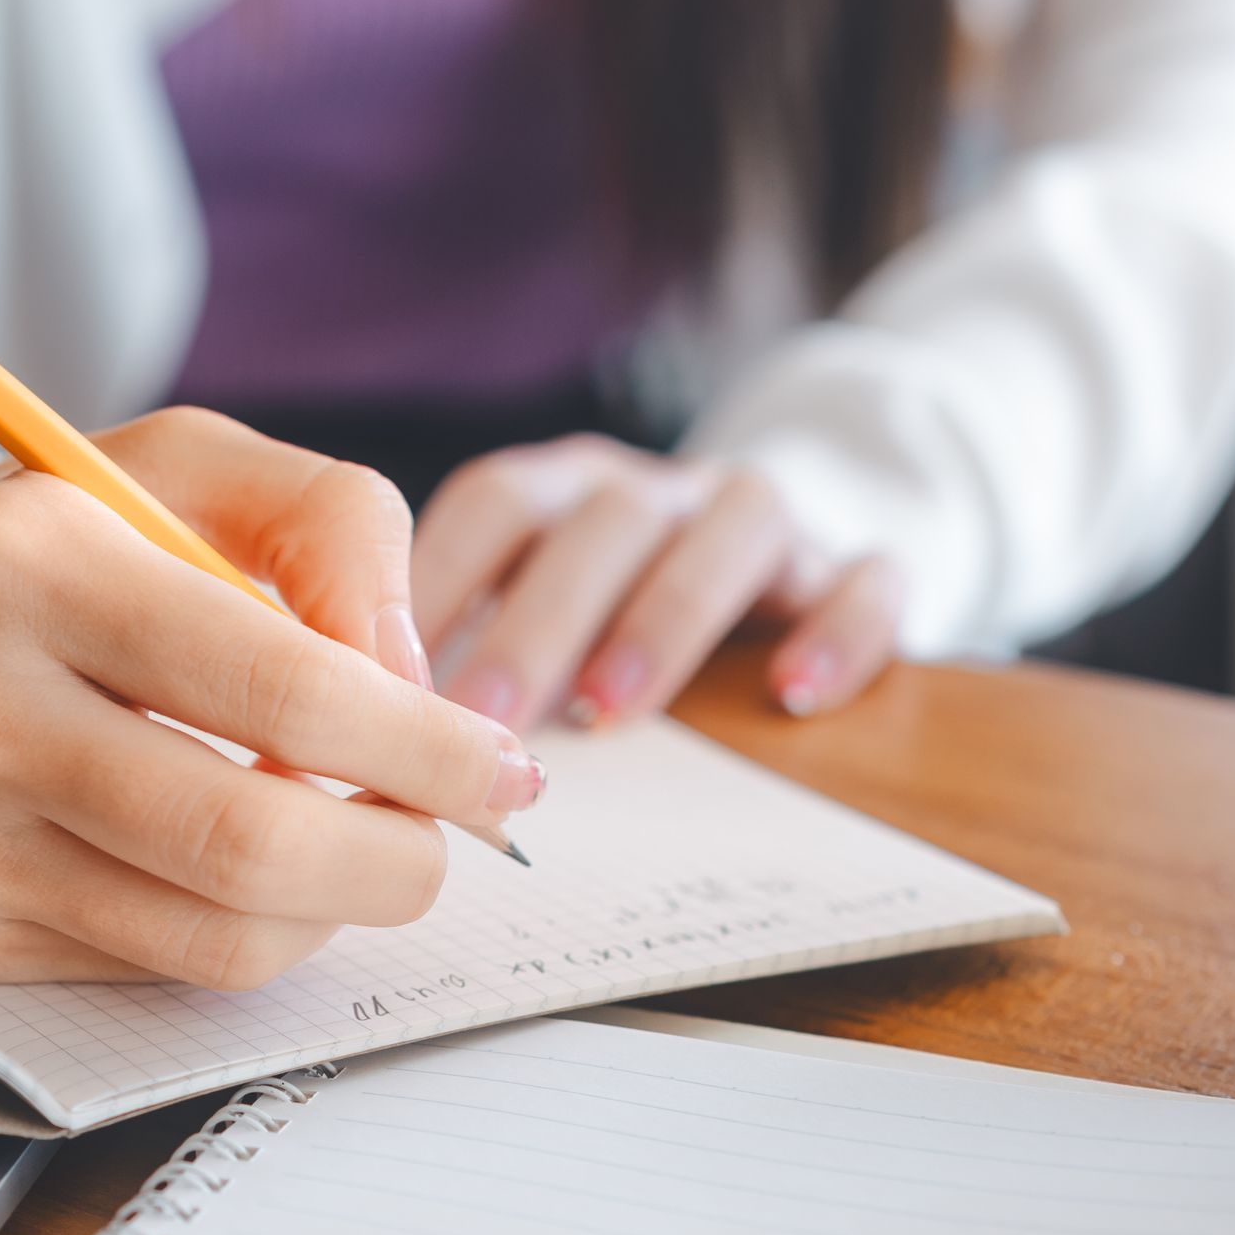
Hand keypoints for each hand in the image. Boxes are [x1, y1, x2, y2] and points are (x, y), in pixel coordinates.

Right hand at [0, 409, 542, 986]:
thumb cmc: (27, 546)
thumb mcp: (174, 468)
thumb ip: (329, 528)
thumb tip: (419, 680)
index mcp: (26, 563)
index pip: (281, 691)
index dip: (426, 750)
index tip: (503, 770)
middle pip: (251, 845)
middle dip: (398, 858)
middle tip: (448, 836)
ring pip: (213, 939)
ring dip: (332, 909)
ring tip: (356, 844)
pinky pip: (146, 971)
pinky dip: (237, 929)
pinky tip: (239, 867)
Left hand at [411, 435, 902, 730]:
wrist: (782, 556)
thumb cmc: (620, 608)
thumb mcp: (539, 612)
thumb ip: (469, 654)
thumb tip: (369, 742)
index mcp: (568, 493)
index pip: (497, 501)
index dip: (441, 577)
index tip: (389, 677)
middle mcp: (660, 491)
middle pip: (602, 525)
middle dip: (537, 622)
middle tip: (482, 721)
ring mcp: (762, 521)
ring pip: (731, 531)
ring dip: (666, 617)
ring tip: (610, 712)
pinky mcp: (854, 564)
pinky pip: (866, 578)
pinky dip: (837, 630)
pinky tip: (793, 695)